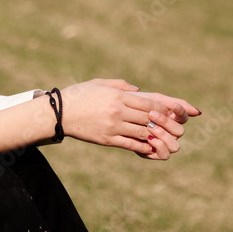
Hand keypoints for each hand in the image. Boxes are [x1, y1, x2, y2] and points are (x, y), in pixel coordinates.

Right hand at [61, 79, 199, 159]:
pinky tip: (150, 148)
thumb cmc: (79, 95)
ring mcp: (113, 126)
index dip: (162, 108)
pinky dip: (143, 147)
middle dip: (162, 123)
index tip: (170, 112)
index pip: (147, 103)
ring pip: (142, 132)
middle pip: (148, 118)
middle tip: (173, 127)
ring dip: (154, 135)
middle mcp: (117, 111)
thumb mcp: (100, 83)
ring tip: (163, 138)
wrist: (59, 113)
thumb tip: (139, 90)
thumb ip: (121, 85)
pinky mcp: (107, 139)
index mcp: (117, 96)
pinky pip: (130, 144)